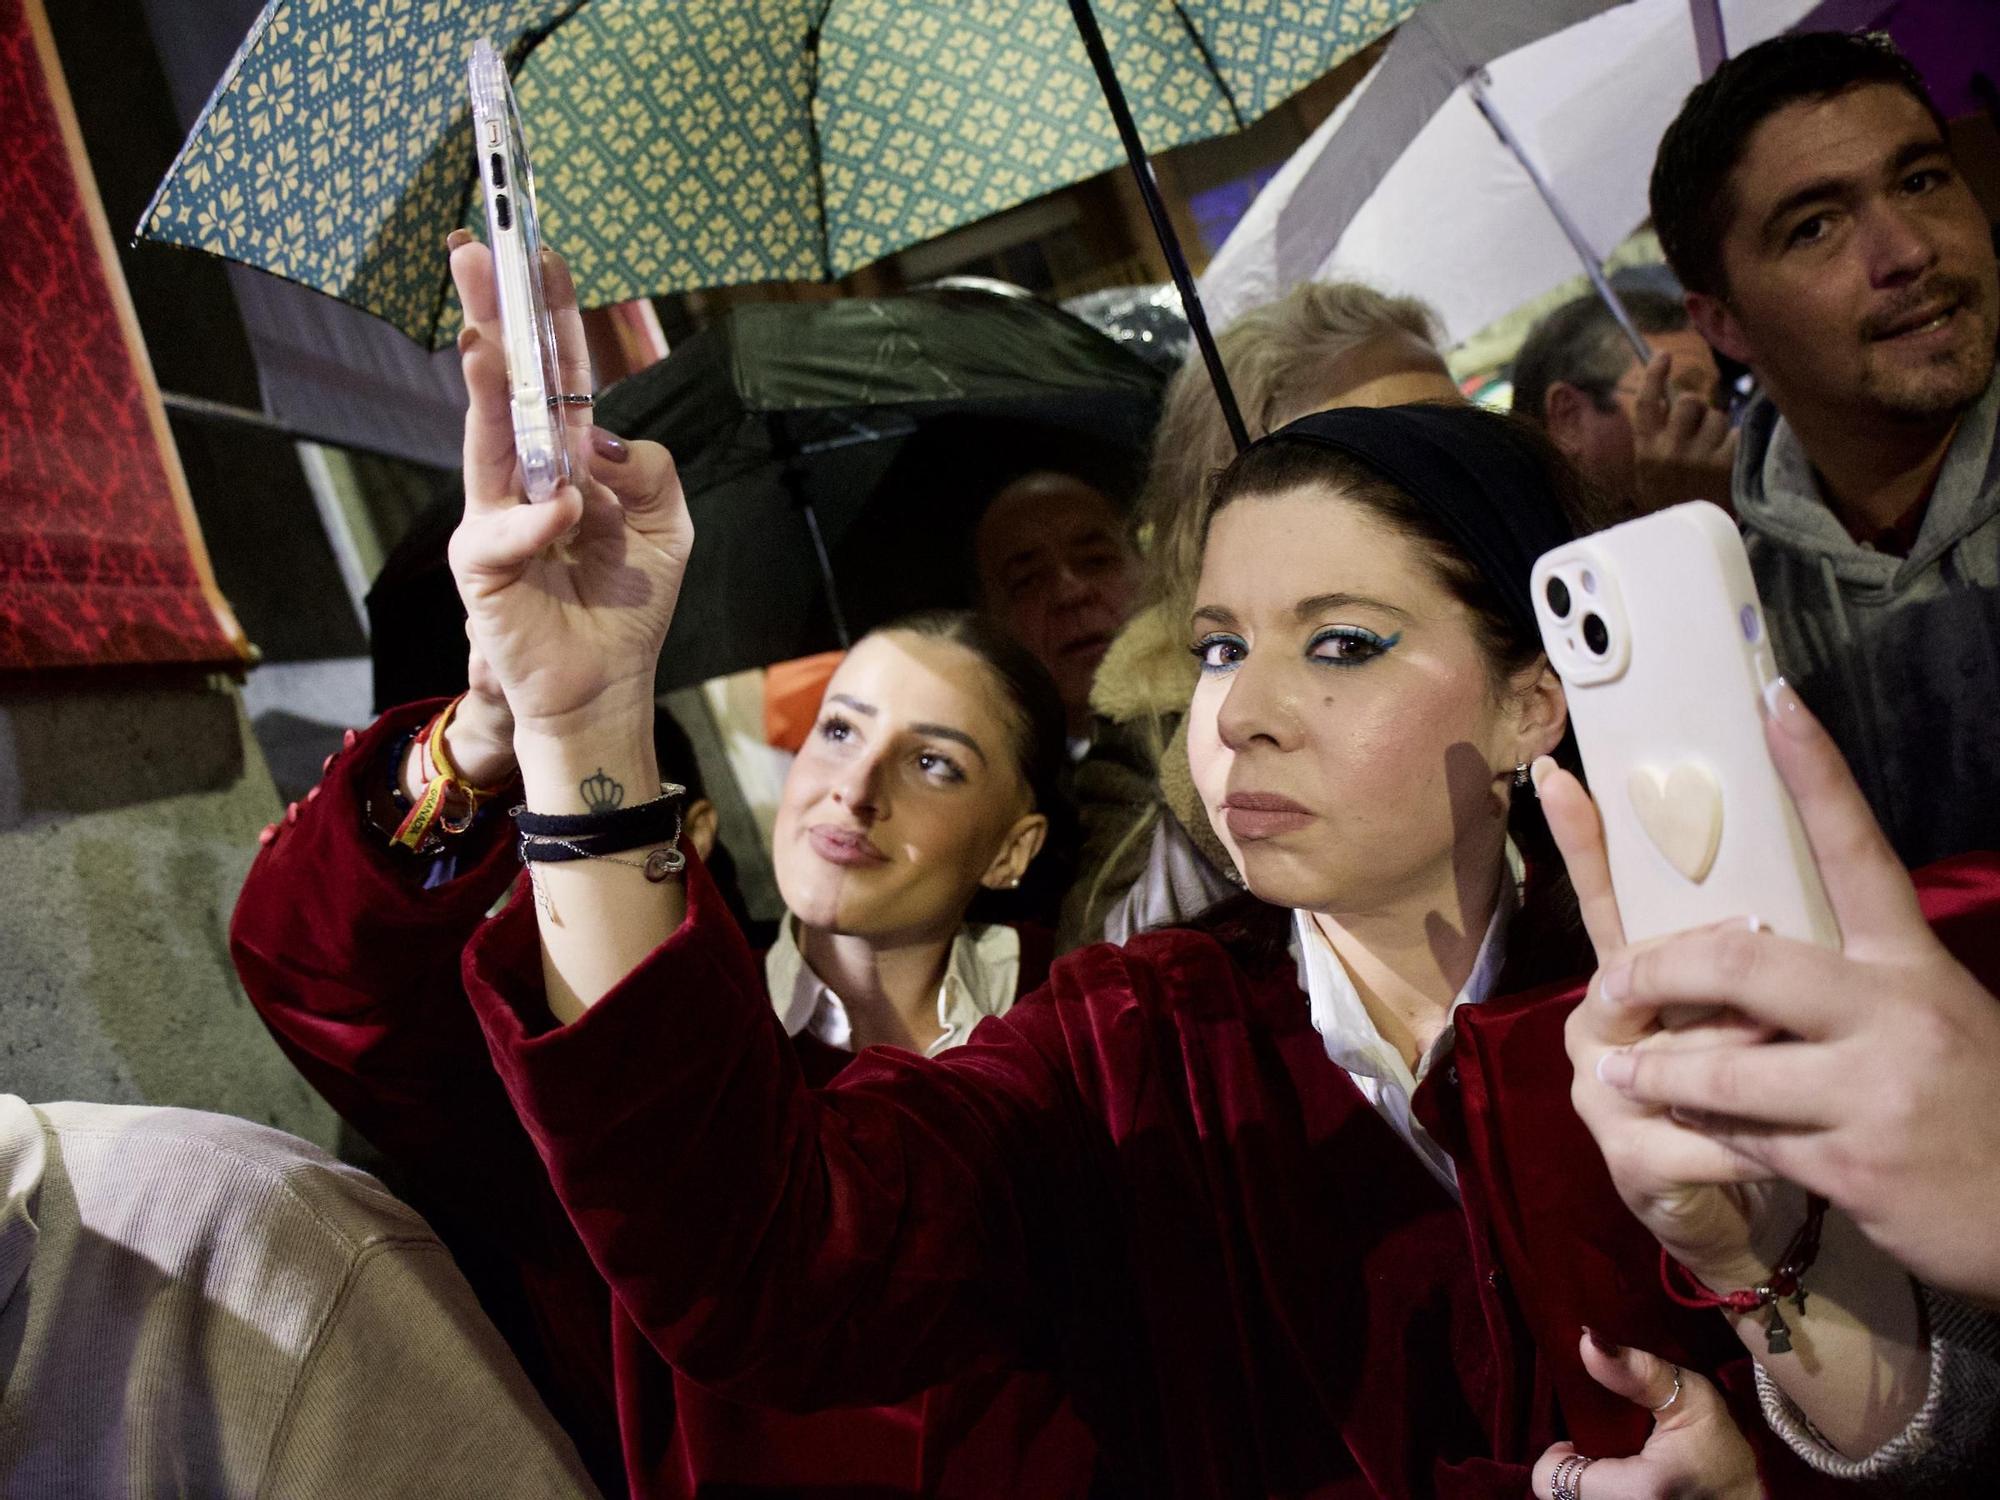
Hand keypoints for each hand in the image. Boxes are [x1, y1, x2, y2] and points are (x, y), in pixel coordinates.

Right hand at [445, 237, 691, 744]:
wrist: (606, 682)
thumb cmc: (629, 601)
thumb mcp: (670, 526)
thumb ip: (651, 473)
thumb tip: (599, 440)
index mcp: (572, 458)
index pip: (560, 375)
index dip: (552, 318)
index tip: (545, 258)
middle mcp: (525, 474)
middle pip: (506, 385)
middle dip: (491, 317)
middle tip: (475, 253)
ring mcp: (496, 513)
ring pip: (486, 440)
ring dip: (486, 391)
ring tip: (482, 342)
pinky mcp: (481, 562)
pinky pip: (506, 529)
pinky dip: (539, 522)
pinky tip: (569, 519)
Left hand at [1533, 1336, 1759, 1499]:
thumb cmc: (1729, 1451)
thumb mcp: (1691, 1400)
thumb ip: (1637, 1371)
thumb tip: (1588, 1341)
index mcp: (1639, 1492)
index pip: (1550, 1480)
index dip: (1557, 1456)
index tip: (1579, 1439)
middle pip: (1564, 1496)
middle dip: (1575, 1471)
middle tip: (1601, 1450)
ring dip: (1591, 1486)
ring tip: (1619, 1466)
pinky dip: (1606, 1494)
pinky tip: (1630, 1481)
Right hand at [1538, 757, 1787, 1288]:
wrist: (1742, 1208)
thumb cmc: (1756, 1097)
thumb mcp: (1752, 1015)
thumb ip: (1744, 960)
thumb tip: (1767, 896)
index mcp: (1630, 979)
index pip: (1602, 897)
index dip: (1581, 836)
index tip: (1557, 768)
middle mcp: (1597, 1024)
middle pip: (1647, 972)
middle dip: (1717, 971)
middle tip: (1767, 951)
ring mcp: (1600, 1089)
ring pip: (1687, 1055)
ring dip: (1758, 1062)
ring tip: (1809, 1062)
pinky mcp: (1626, 1156)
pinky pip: (1708, 1136)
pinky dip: (1763, 1144)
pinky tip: (1798, 1154)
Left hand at [1586, 684, 1999, 1306]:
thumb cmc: (1973, 1104)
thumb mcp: (1935, 1019)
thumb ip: (1857, 985)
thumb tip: (1756, 946)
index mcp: (1914, 965)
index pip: (1858, 850)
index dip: (1817, 772)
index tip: (1773, 700)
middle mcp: (1896, 1014)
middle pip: (1742, 960)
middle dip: (1658, 966)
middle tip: (1610, 977)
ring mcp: (1875, 1091)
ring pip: (1722, 1065)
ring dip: (1656, 1069)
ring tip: (1613, 1066)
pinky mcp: (1852, 1164)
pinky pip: (1743, 1136)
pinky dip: (1703, 1130)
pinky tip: (1680, 1128)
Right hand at [1629, 351, 1736, 513]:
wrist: (1684, 541)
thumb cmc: (1669, 499)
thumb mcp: (1650, 469)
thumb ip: (1658, 435)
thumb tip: (1672, 397)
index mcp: (1645, 449)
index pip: (1647, 403)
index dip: (1654, 375)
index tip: (1664, 354)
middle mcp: (1668, 450)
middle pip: (1688, 402)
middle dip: (1699, 409)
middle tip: (1700, 426)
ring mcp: (1696, 458)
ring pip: (1717, 416)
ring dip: (1719, 429)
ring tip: (1714, 452)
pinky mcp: (1723, 466)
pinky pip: (1736, 435)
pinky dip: (1735, 444)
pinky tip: (1727, 461)